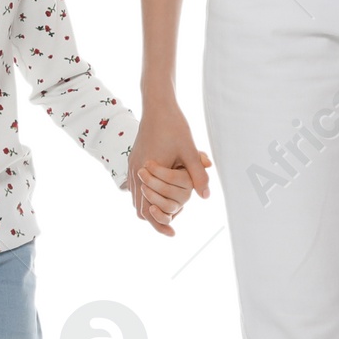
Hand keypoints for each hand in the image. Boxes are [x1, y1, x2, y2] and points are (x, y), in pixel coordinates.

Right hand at [129, 99, 211, 237]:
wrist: (158, 105)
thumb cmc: (174, 126)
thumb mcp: (189, 150)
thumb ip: (197, 174)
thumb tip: (207, 196)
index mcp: (147, 173)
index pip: (148, 210)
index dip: (160, 224)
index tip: (173, 233)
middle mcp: (136, 173)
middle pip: (140, 209)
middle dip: (155, 218)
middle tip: (173, 224)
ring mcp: (132, 166)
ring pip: (136, 199)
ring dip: (150, 206)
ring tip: (168, 210)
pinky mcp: (133, 160)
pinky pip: (135, 187)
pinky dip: (145, 196)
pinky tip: (160, 195)